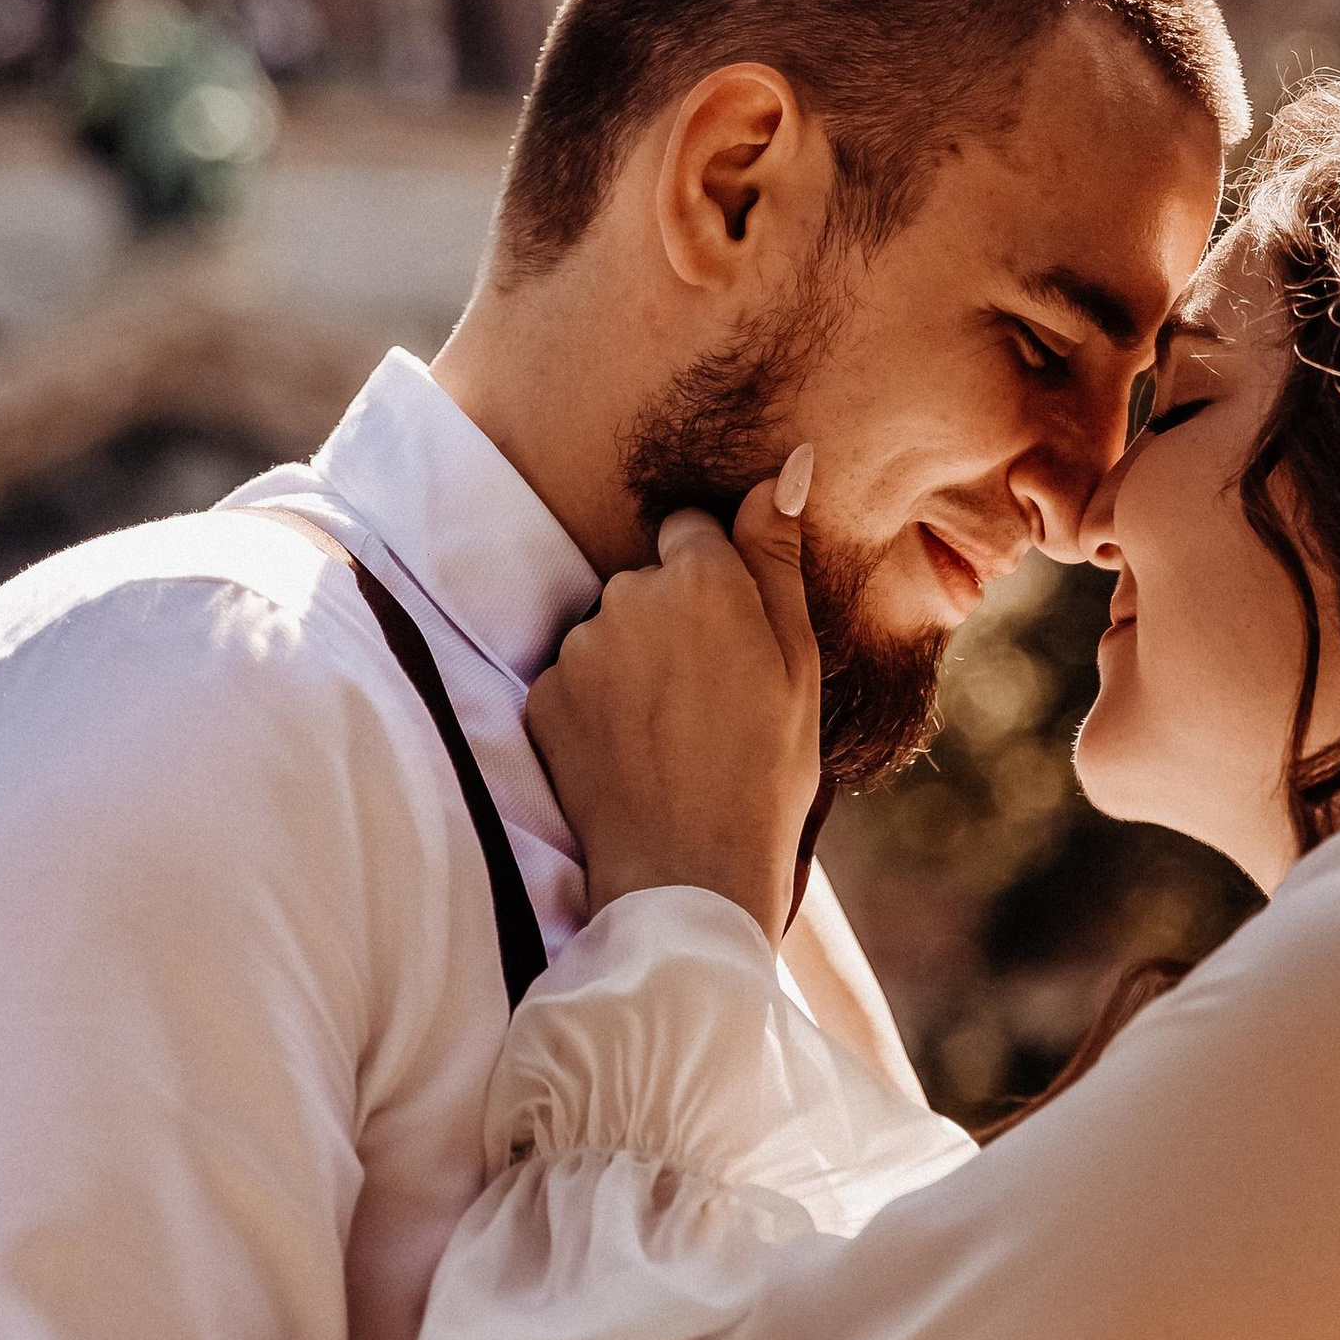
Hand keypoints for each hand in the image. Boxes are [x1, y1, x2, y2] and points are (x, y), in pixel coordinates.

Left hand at [525, 460, 822, 939]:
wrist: (688, 874)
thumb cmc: (765, 769)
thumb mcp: (797, 660)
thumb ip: (777, 555)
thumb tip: (788, 465)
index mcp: (700, 579)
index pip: (692, 530)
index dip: (717, 580)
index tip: (734, 636)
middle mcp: (627, 596)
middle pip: (647, 579)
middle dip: (673, 618)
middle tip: (711, 696)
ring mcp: (578, 648)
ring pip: (609, 629)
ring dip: (633, 661)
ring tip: (673, 731)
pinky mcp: (542, 696)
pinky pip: (574, 677)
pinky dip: (596, 704)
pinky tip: (632, 750)